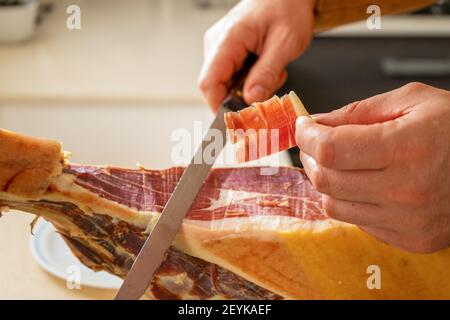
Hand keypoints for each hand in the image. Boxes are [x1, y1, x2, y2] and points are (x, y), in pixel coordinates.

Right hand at [198, 0, 314, 110]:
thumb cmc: (287, 8)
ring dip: (248, 90)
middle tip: (267, 94)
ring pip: (225, 84)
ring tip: (272, 74)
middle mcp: (217, 44)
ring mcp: (221, 48)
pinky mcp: (228, 52)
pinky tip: (265, 70)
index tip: (236, 122)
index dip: (219, 106)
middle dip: (240, 100)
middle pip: (215, 86)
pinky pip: (232, 77)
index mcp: (227, 39)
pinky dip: (249, 82)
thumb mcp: (285, 43)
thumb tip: (250, 100)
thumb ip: (266, 73)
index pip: (209, 82)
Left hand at [296, 83, 449, 252]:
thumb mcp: (412, 101)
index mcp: (407, 148)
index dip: (307, 135)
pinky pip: (356, 221)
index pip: (332, 149)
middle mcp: (406, 190)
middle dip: (311, 156)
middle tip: (315, 142)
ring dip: (327, 180)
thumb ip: (357, 112)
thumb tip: (317, 122)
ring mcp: (407, 221)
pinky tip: (365, 183)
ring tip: (340, 162)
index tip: (304, 126)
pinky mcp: (409, 238)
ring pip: (334, 205)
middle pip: (326, 180)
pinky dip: (350, 200)